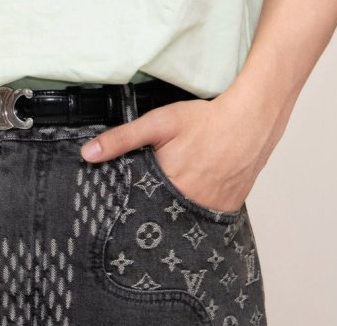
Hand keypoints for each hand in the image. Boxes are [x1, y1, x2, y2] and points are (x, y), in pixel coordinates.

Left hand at [79, 92, 273, 213]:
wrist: (249, 121)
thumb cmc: (203, 120)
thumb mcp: (157, 123)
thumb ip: (122, 139)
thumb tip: (88, 154)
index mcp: (167, 186)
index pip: (139, 206)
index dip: (132, 202)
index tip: (125, 201)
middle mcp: (189, 204)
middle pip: (162, 213)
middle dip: (154, 206)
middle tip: (152, 192)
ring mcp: (211, 210)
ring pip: (185, 216)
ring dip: (176, 208)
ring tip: (176, 189)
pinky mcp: (229, 209)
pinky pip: (207, 215)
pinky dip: (199, 206)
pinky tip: (198, 188)